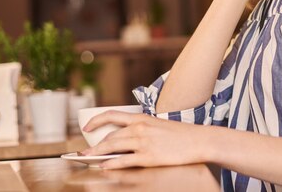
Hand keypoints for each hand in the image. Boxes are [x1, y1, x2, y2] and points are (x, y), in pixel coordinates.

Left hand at [81, 110, 207, 168]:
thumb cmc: (180, 134)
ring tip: (88, 159)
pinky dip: (111, 164)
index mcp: (141, 118)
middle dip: (94, 145)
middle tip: (84, 152)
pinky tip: (104, 166)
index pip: (111, 115)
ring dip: (97, 154)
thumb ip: (141, 128)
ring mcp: (143, 143)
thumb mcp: (157, 124)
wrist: (197, 140)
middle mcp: (139, 128)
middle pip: (109, 136)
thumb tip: (125, 137)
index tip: (86, 128)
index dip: (96, 121)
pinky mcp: (148, 157)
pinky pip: (124, 160)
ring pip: (113, 147)